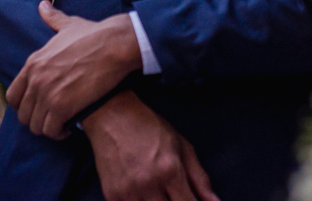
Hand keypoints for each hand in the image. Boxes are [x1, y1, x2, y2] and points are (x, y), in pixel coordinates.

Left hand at [7, 2, 140, 138]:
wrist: (114, 44)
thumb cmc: (95, 34)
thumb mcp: (69, 24)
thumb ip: (52, 18)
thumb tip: (42, 5)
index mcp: (33, 63)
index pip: (13, 95)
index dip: (25, 106)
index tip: (39, 108)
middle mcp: (35, 79)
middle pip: (23, 114)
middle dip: (37, 120)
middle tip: (53, 119)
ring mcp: (47, 93)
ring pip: (36, 126)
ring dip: (48, 129)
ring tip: (62, 125)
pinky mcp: (62, 106)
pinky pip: (51, 130)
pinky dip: (59, 133)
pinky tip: (70, 128)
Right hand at [83, 91, 219, 200]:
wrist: (113, 117)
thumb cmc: (151, 129)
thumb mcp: (182, 147)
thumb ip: (200, 178)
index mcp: (170, 170)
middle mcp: (148, 184)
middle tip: (175, 193)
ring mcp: (127, 192)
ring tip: (160, 191)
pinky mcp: (111, 195)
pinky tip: (144, 194)